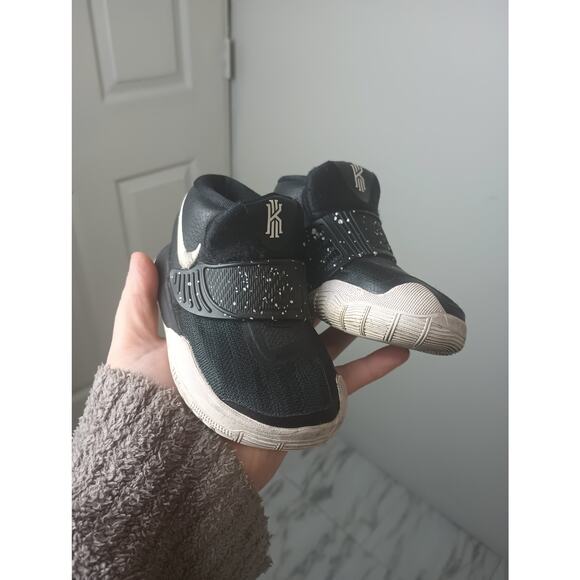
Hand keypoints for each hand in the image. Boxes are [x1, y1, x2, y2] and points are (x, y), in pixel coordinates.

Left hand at [107, 253, 409, 489]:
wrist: (170, 469)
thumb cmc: (147, 407)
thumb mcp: (135, 344)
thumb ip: (140, 301)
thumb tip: (140, 255)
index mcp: (225, 338)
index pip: (258, 299)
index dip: (278, 275)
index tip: (297, 246)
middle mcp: (257, 356)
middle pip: (299, 318)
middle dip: (321, 292)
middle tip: (343, 265)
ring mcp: (284, 381)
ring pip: (329, 346)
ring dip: (354, 322)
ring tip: (378, 297)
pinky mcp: (304, 405)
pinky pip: (346, 386)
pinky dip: (374, 369)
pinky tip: (397, 349)